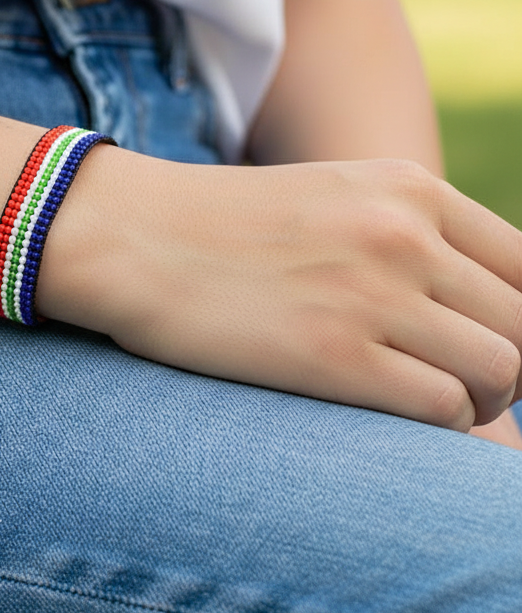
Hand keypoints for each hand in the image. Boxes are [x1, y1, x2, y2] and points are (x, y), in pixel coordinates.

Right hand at [39, 152, 521, 430]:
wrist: (130, 236)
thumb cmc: (220, 226)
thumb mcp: (328, 199)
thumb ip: (404, 233)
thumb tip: (469, 303)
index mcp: (408, 189)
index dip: (521, 318)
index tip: (487, 343)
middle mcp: (404, 234)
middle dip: (511, 366)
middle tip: (461, 383)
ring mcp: (372, 293)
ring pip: (502, 370)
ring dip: (482, 401)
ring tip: (434, 401)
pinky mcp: (335, 356)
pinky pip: (444, 408)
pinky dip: (439, 423)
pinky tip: (390, 409)